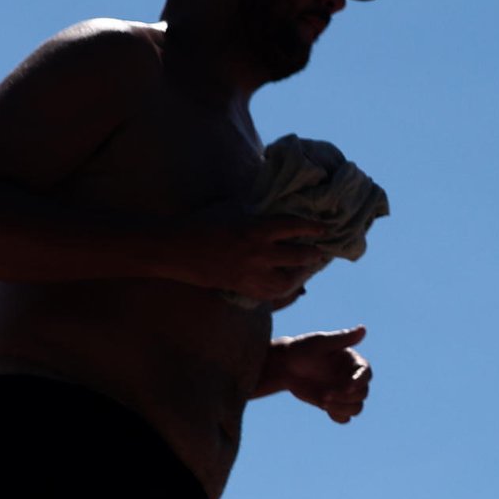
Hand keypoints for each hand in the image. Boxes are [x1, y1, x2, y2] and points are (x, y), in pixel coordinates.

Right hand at [170, 214, 329, 302]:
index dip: (312, 228)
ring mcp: (249, 274)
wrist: (174, 249)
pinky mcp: (241, 288)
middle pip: (297, 257)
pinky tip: (285, 284)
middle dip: (313, 255)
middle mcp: (257, 254)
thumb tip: (275, 203)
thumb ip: (256, 209)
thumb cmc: (201, 222)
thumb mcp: (232, 208)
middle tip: (321, 252)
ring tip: (305, 270)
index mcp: (255, 229)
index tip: (325, 228)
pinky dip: (281, 290)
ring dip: (300, 276)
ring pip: (287, 282)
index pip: (293, 227)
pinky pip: (270, 294)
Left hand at [271, 326, 371, 421]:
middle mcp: (351, 378)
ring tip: (323, 402)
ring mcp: (343, 393)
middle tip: (324, 395)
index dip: (360, 381)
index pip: (365, 373)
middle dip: (345, 397)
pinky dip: (338, 416)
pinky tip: (325, 408)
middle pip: (362, 394)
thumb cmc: (301, 350)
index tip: (347, 386)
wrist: (284, 366)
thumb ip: (342, 338)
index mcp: (352, 362)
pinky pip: (344, 417)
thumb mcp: (320, 343)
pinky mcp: (334, 404)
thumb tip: (363, 329)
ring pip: (356, 408)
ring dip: (342, 408)